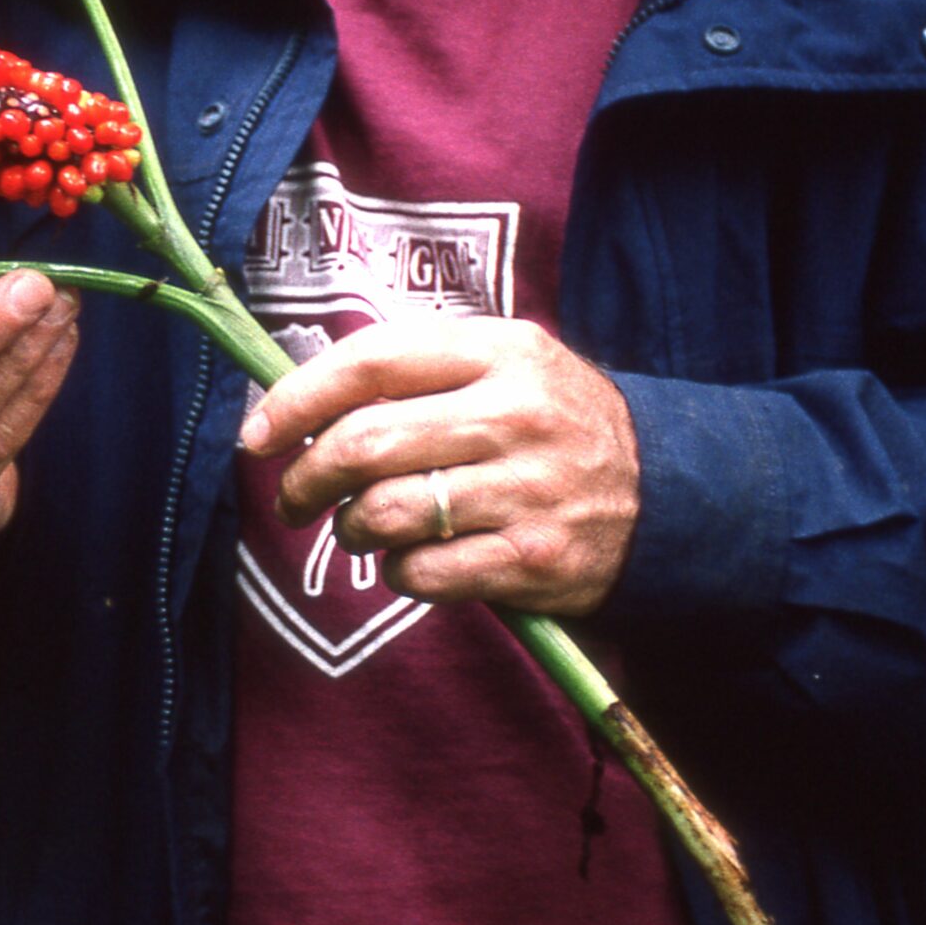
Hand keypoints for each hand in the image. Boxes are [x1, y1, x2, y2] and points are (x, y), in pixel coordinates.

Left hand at [238, 317, 639, 616]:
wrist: (668, 491)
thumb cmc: (553, 424)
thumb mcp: (504, 365)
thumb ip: (416, 371)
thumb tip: (300, 399)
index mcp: (498, 350)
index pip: (371, 362)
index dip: (297, 399)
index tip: (257, 433)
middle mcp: (513, 414)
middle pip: (365, 445)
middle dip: (305, 477)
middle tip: (292, 497)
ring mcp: (527, 489)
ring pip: (386, 513)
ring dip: (352, 529)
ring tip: (361, 528)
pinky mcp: (533, 560)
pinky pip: (423, 573)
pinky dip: (397, 573)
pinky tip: (409, 563)